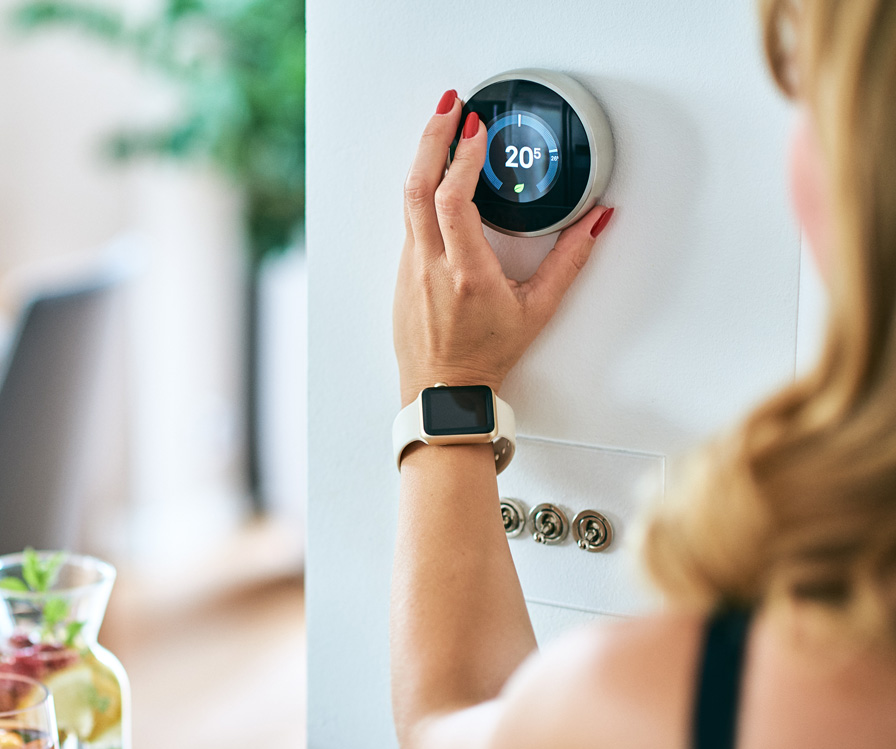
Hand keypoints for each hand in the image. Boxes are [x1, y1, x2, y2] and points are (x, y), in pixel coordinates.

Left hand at [394, 90, 613, 405]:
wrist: (444, 390)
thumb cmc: (487, 354)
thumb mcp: (539, 309)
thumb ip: (570, 260)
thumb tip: (597, 220)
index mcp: (466, 274)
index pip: (451, 202)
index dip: (461, 159)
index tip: (475, 130)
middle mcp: (430, 266)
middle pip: (418, 187)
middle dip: (433, 138)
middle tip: (451, 106)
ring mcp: (410, 267)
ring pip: (407, 199)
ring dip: (424, 156)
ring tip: (444, 125)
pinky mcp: (403, 270)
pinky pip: (409, 217)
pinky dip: (422, 184)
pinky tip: (437, 170)